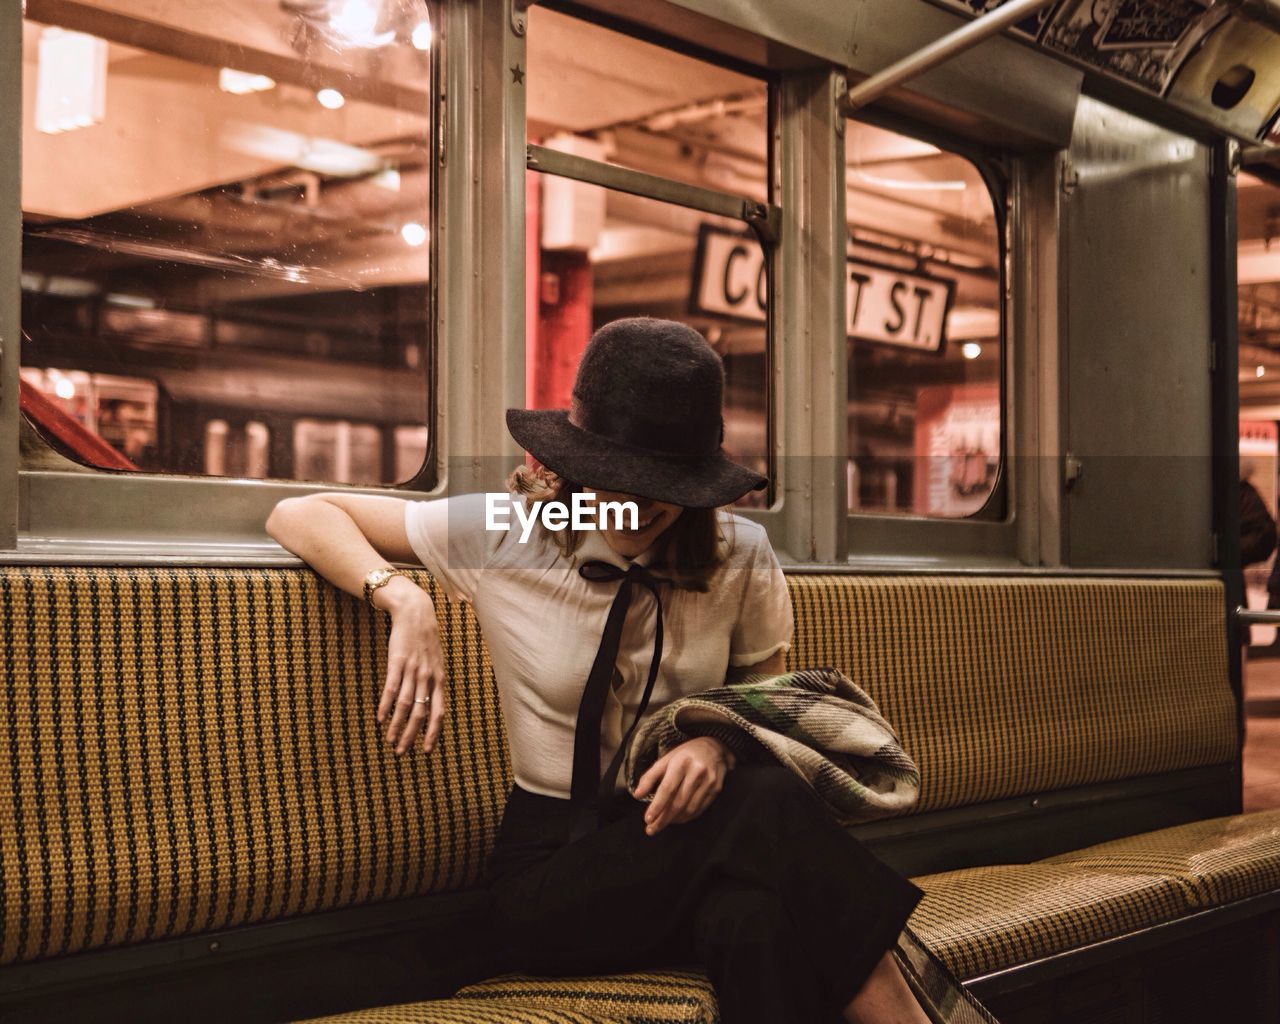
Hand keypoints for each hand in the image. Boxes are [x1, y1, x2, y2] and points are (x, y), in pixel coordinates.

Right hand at [375, 579, 445, 754]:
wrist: (416, 612)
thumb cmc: (425, 640)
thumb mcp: (436, 662)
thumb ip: (433, 682)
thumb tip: (429, 704)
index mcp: (439, 679)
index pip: (439, 712)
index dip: (433, 733)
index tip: (426, 750)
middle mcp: (428, 677)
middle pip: (421, 713)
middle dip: (412, 735)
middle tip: (402, 752)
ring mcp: (413, 670)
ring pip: (405, 705)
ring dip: (397, 725)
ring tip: (390, 739)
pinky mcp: (398, 662)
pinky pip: (391, 688)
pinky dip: (385, 706)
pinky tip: (379, 718)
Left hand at [633, 736, 734, 835]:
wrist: (715, 747)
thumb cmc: (686, 754)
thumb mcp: (666, 759)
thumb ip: (650, 776)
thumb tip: (637, 795)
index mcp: (681, 762)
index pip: (667, 788)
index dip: (657, 806)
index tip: (648, 819)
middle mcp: (697, 772)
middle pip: (678, 802)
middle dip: (663, 819)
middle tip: (651, 829)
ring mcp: (709, 781)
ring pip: (689, 808)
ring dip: (674, 820)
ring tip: (662, 824)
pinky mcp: (716, 789)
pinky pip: (700, 809)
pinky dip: (687, 817)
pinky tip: (677, 819)